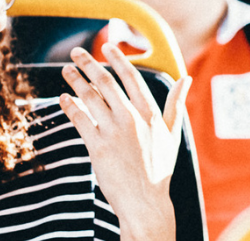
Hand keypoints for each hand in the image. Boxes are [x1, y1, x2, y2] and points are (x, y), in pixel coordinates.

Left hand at [59, 43, 190, 240]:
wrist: (145, 201)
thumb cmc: (159, 169)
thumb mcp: (172, 134)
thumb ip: (176, 104)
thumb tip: (187, 79)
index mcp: (150, 114)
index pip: (132, 77)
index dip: (117, 59)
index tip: (106, 46)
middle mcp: (132, 118)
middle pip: (106, 82)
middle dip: (88, 64)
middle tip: (76, 53)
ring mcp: (114, 131)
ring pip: (90, 97)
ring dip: (75, 80)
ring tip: (66, 70)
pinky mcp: (98, 146)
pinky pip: (80, 119)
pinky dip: (69, 106)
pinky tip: (63, 98)